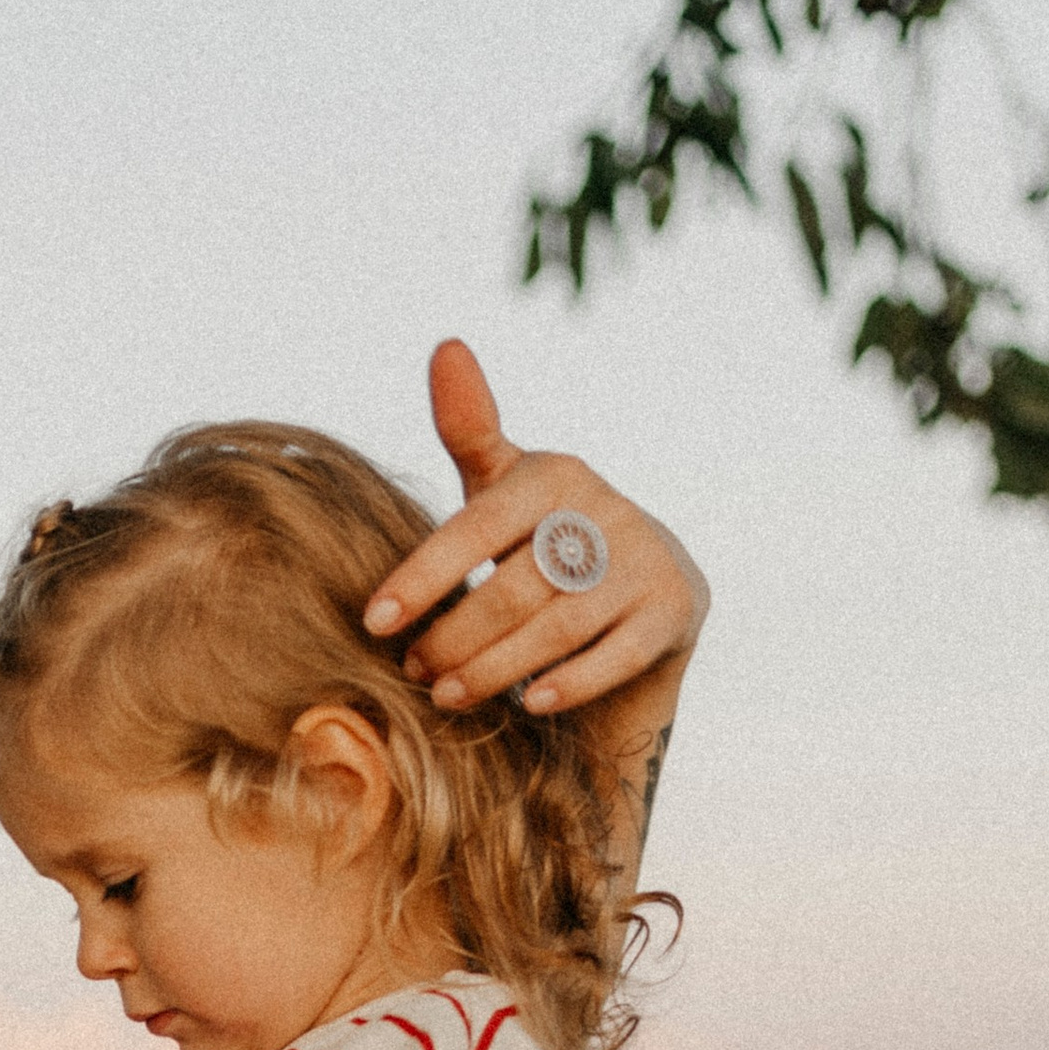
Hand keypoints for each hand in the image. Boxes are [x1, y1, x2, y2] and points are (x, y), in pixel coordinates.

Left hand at [363, 338, 709, 720]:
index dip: (424, 575)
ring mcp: (646, 561)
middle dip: (456, 635)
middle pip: (515, 586)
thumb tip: (446, 343)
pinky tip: (531, 706)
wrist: (636, 599)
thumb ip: (469, 429)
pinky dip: (574, 682)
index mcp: (554, 475)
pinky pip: (618, 654)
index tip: (374, 621)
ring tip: (446, 695)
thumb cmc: (542, 542)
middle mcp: (605, 510)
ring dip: (496, 668)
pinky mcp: (674, 610)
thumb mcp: (502, 488)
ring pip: (559, 626)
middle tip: (413, 670)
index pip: (478, 527)